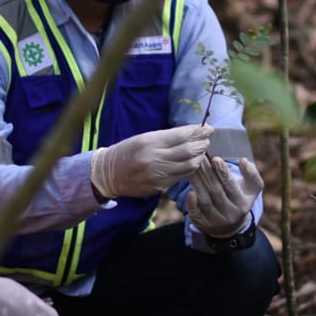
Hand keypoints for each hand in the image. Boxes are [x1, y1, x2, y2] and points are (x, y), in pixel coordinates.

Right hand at [90, 125, 211, 198]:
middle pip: (188, 151)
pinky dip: (188, 169)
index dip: (197, 132)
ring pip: (187, 167)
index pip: (181, 136)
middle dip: (201, 145)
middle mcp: (154, 159)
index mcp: (149, 142)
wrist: (108, 173)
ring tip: (201, 152)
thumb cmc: (127, 151)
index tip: (208, 128)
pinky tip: (191, 164)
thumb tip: (191, 134)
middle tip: (207, 140)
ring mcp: (156, 175)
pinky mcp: (158, 187)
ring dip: (198, 158)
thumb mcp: (143, 138)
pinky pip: (180, 177)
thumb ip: (166, 138)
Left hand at [187, 156, 261, 237]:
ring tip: (192, 168)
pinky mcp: (203, 224)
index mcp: (243, 203)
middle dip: (207, 173)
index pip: (231, 186)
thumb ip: (251, 173)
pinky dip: (192, 204)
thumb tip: (244, 161)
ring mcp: (216, 221)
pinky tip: (190, 192)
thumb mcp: (252, 187)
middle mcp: (230, 214)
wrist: (230, 224)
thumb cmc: (240, 197)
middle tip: (200, 158)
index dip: (223, 172)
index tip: (215, 159)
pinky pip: (196, 214)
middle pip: (216, 191)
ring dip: (197, 183)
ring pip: (205, 200)